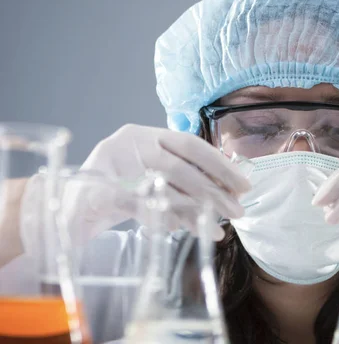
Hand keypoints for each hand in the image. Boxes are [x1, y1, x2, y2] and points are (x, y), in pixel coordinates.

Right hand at [72, 124, 249, 240]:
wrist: (69, 205)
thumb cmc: (120, 187)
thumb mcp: (153, 175)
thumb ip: (184, 177)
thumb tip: (230, 191)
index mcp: (146, 134)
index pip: (191, 145)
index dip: (220, 165)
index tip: (244, 185)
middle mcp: (129, 143)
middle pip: (179, 168)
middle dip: (212, 192)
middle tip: (237, 211)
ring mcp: (110, 164)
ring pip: (161, 188)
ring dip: (192, 211)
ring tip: (217, 229)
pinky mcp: (94, 191)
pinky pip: (136, 206)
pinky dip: (160, 218)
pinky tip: (178, 229)